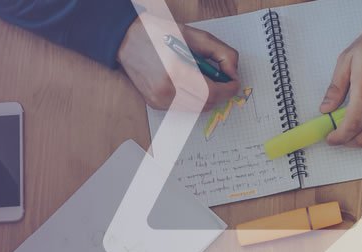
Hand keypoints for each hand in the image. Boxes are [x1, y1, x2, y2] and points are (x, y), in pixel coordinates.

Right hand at [117, 16, 240, 110]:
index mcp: (175, 72)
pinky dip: (194, 99)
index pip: (212, 92)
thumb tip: (232, 72)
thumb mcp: (194, 36)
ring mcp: (159, 101)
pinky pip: (184, 108)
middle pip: (207, 103)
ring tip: (207, 79)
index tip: (234, 81)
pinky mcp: (155, 104)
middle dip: (221, 93)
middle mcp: (166, 92)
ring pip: (197, 109)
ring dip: (208, 97)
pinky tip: (191, 83)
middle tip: (224, 80)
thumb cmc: (158, 34)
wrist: (127, 40)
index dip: (229, 89)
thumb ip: (220, 52)